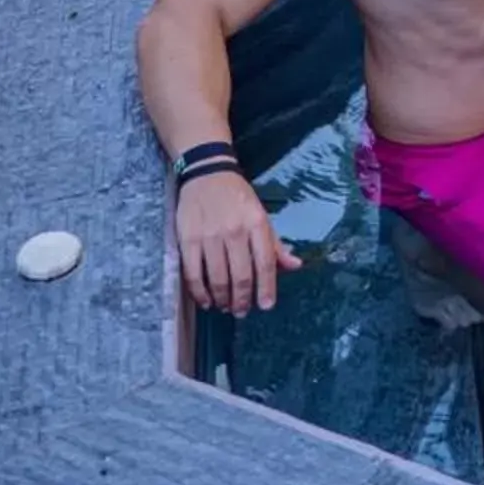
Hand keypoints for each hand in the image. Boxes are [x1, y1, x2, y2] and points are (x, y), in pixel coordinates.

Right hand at [175, 169, 298, 313]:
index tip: (266, 306)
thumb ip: (275, 243)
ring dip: (222, 299)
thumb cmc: (237, 197)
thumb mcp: (261, 214)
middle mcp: (235, 230)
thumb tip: (295, 266)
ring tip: (225, 307)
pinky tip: (206, 300)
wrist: (207, 173)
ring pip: (217, 278)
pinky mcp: (188, 239)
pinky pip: (193, 274)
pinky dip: (200, 293)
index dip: (266, 288)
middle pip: (240, 275)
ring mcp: (210, 236)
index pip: (265, 262)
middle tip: (242, 311)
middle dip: (242, 299)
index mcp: (256, 223)